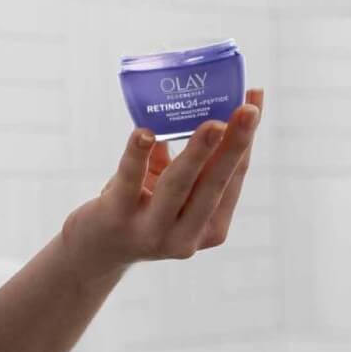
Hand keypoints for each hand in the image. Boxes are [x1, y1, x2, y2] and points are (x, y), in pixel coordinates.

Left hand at [61, 88, 263, 269]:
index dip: (246, 140)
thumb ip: (188, 160)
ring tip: (213, 124)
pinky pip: (129, 180)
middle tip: (247, 111)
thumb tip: (201, 105)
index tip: (255, 101)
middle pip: (216, 183)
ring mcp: (152, 231)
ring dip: (198, 152)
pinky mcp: (117, 219)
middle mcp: (187, 236)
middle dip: (234, 145)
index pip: (234, 178)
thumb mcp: (169, 189)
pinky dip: (137, 155)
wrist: (95, 250)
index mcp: (211, 227)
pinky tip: (143, 134)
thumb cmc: (140, 210)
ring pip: (179, 185)